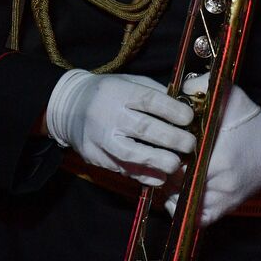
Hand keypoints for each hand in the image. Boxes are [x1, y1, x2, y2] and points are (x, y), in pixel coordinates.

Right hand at [44, 69, 195, 186]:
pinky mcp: (93, 157)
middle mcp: (107, 115)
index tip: (189, 118)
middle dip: (170, 139)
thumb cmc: (110, 93)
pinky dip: (141, 175)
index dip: (171, 110)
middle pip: (142, 128)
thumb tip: (186, 108)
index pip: (148, 100)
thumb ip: (156, 94)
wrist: (69, 108)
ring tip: (176, 165)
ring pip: (129, 153)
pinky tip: (159, 178)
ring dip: (156, 161)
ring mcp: (98, 138)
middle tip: (190, 144)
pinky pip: (120, 168)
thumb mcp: (131, 83)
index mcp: (119, 92)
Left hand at [163, 75, 260, 225]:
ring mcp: (224, 198)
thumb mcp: (232, 97)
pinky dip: (184, 208)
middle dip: (165, 170)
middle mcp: (222, 181)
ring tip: (168, 173)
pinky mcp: (227, 208)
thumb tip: (179, 87)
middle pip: (175, 182)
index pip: (176, 161)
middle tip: (161, 158)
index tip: (163, 144)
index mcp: (220, 155)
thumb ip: (204, 87)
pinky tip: (180, 193)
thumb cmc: (253, 123)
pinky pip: (196, 218)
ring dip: (170, 189)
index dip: (165, 153)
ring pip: (182, 201)